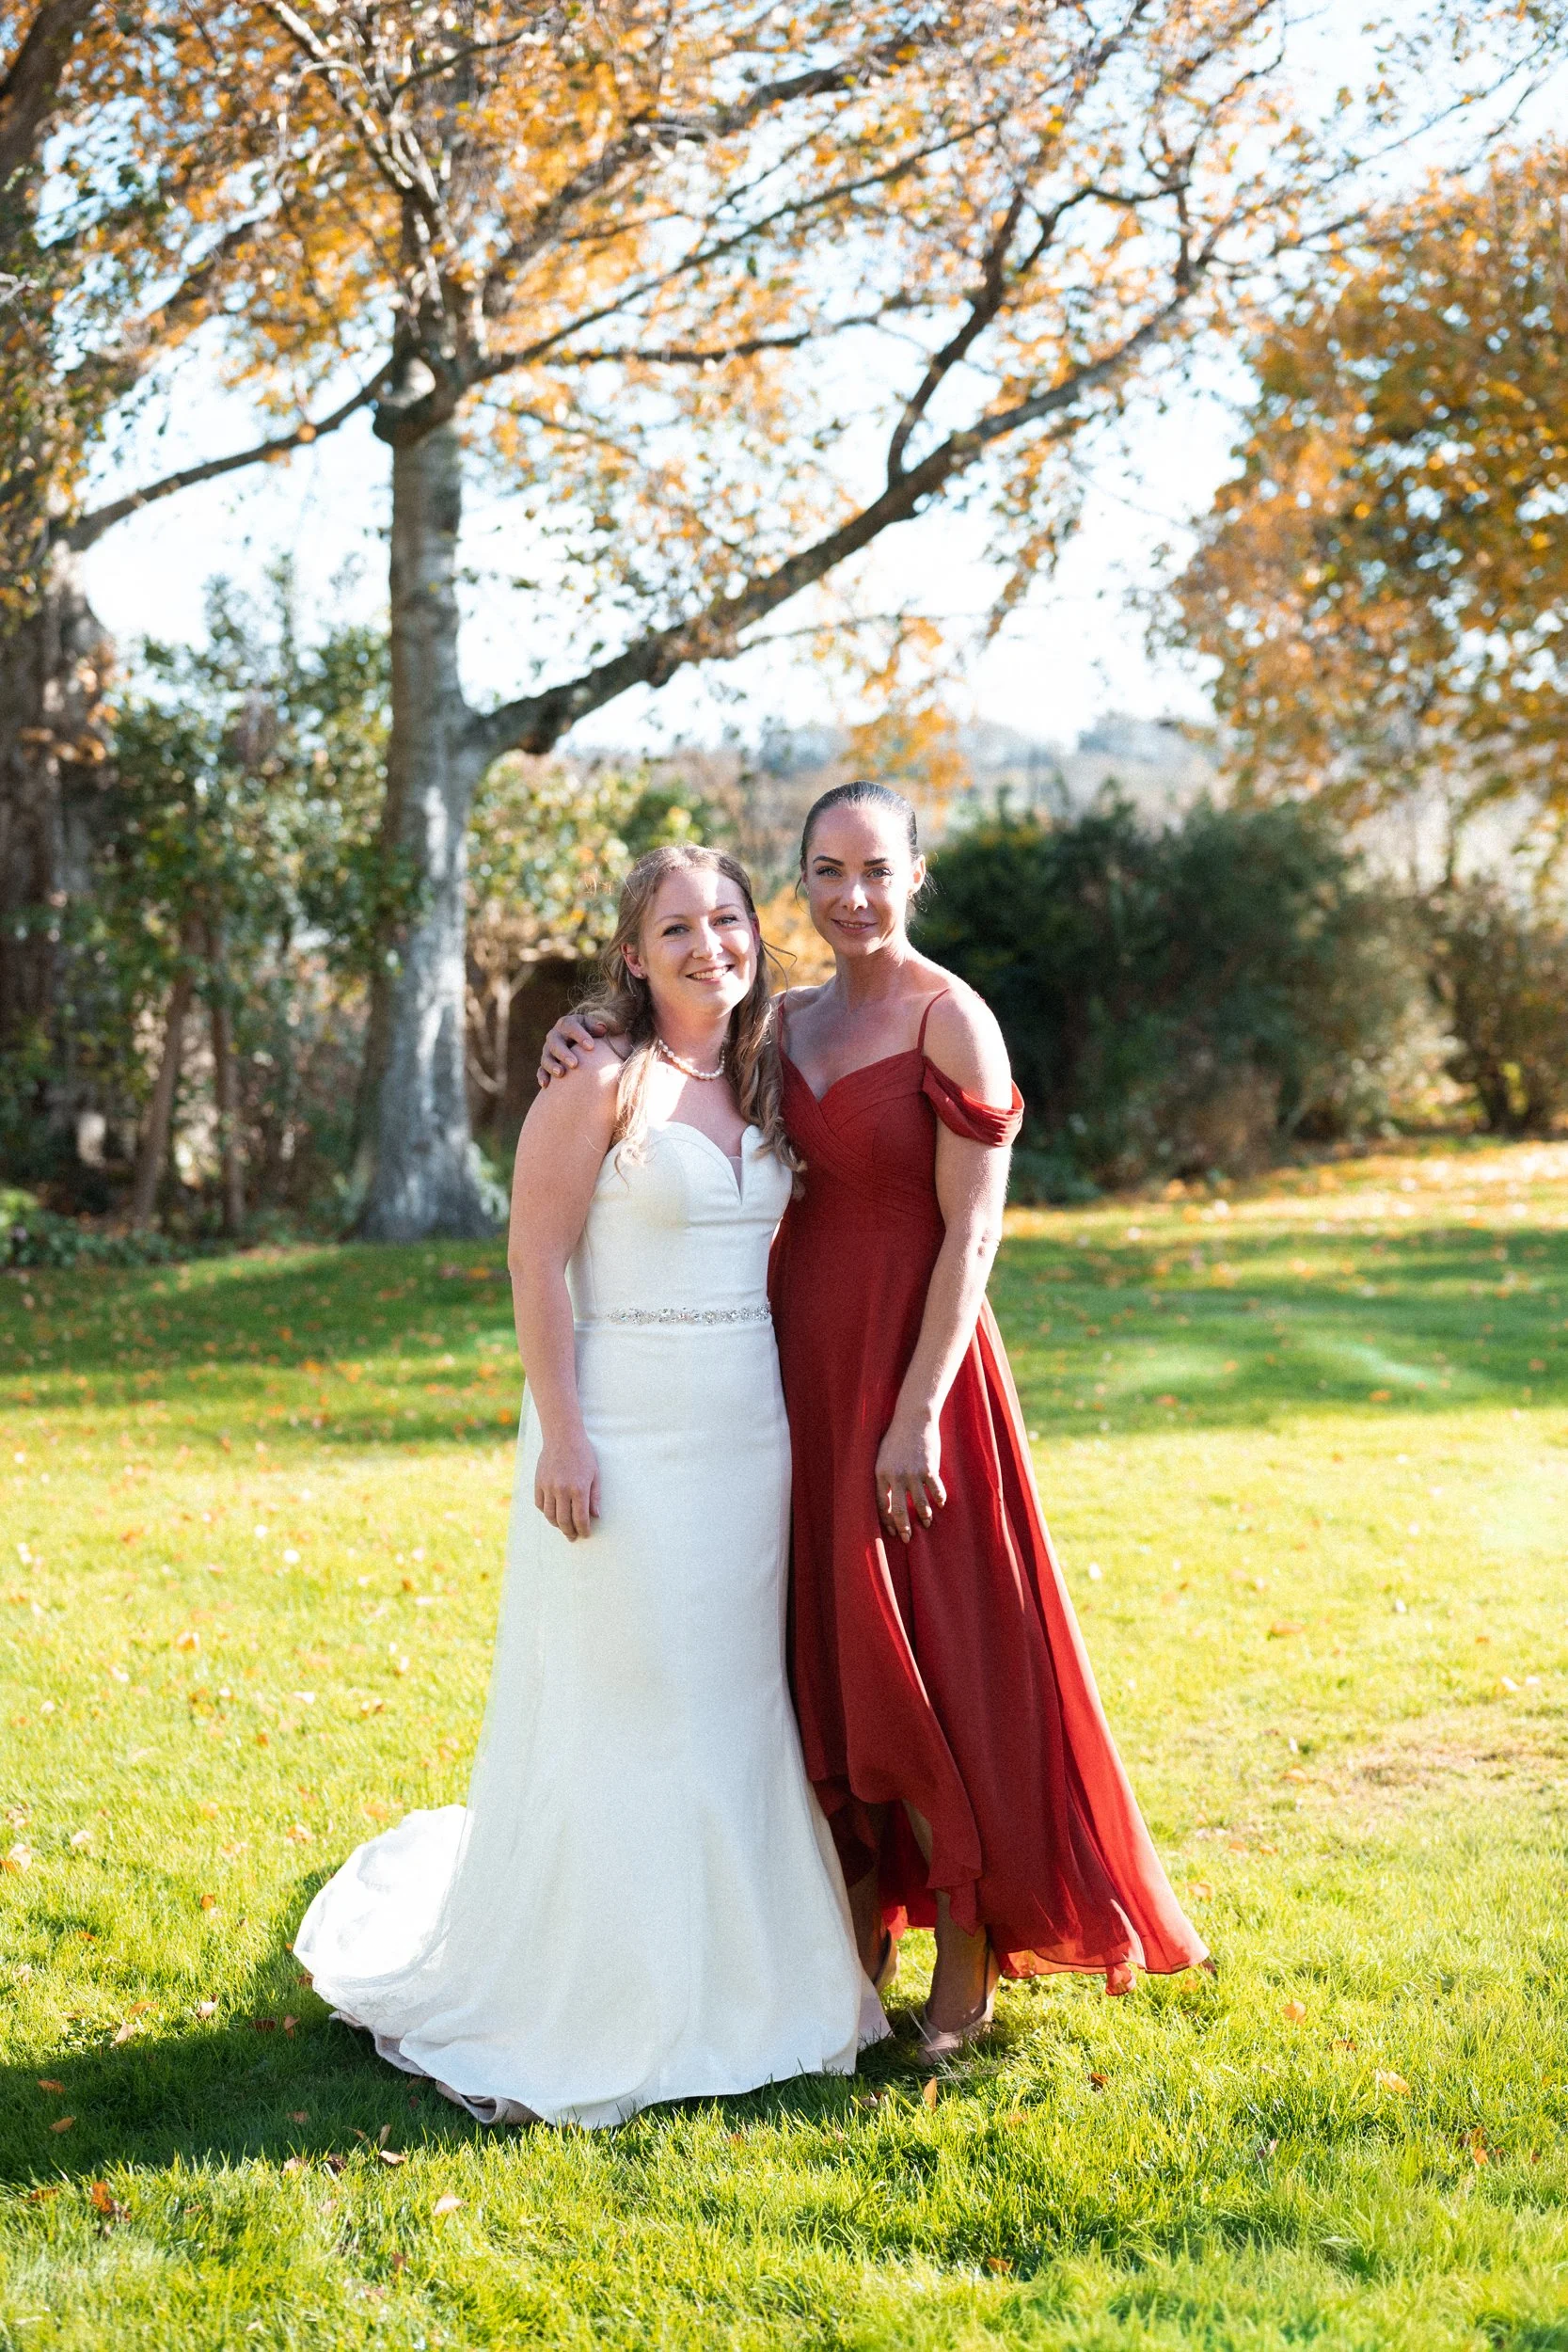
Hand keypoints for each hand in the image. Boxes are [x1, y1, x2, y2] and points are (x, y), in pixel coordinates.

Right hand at [534, 1427, 599, 1540]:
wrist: (562, 1437)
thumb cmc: (583, 1454)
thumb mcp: (595, 1474)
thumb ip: (595, 1497)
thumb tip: (596, 1516)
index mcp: (579, 1489)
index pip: (581, 1519)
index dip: (583, 1530)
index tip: (585, 1534)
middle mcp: (562, 1490)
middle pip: (564, 1521)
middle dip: (569, 1532)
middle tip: (573, 1537)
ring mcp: (548, 1487)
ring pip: (550, 1515)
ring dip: (557, 1525)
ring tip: (563, 1527)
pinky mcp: (538, 1483)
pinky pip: (540, 1504)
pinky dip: (546, 1512)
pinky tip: (553, 1513)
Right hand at [536, 1012, 609, 1088]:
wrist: (578, 1040)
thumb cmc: (589, 1033)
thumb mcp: (593, 1027)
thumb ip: (598, 1027)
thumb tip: (602, 1029)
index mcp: (567, 1024)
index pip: (571, 1027)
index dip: (580, 1036)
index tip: (591, 1046)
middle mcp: (554, 1036)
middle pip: (555, 1043)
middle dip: (564, 1054)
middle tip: (574, 1064)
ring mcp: (548, 1050)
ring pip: (546, 1057)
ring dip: (552, 1066)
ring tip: (561, 1074)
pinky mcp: (545, 1063)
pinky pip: (541, 1070)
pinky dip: (542, 1076)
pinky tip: (546, 1085)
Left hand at [874, 1413, 945, 1544]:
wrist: (913, 1418)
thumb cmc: (896, 1437)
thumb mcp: (882, 1456)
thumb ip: (884, 1477)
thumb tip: (886, 1500)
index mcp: (880, 1474)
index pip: (881, 1505)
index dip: (887, 1520)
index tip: (892, 1530)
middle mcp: (896, 1476)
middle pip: (899, 1511)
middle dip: (904, 1528)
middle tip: (907, 1538)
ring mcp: (913, 1473)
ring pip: (919, 1504)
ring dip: (924, 1516)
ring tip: (927, 1522)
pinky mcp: (929, 1469)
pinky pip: (936, 1491)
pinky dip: (939, 1499)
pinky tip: (940, 1504)